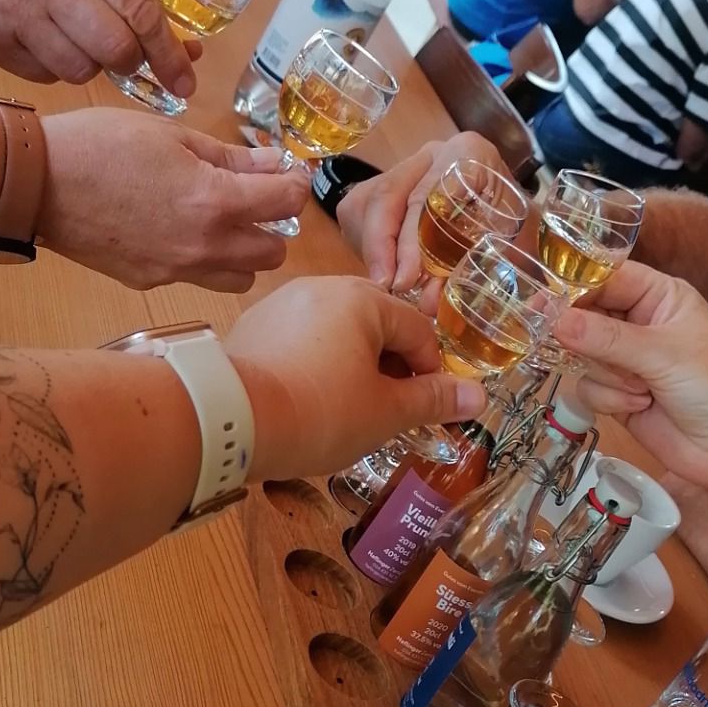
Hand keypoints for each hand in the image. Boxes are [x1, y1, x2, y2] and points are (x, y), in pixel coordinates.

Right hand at [0, 0, 196, 96]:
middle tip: (121, 53)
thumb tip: (181, 42)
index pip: (140, 9)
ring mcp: (14, 11)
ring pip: (81, 71)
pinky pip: (44, 77)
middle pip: (115, 50)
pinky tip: (37, 37)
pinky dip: (52, 67)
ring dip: (88, 65)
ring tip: (69, 35)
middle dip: (128, 62)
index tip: (185, 80)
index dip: (169, 52)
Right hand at [40, 113, 307, 291]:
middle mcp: (203, 246)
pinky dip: (202, 259)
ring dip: (243, 252)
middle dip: (274, 224)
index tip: (285, 171)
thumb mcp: (171, 134)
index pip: (287, 202)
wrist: (35, 182)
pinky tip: (178, 230)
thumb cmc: (100, 145)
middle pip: (273, 253)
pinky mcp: (150, 281)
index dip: (294, 182)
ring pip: (240, 278)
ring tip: (222, 221)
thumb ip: (230, 156)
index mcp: (214, 202)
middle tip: (256, 198)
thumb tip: (274, 163)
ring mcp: (176, 269)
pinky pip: (196, 278)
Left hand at [225, 278, 485, 479]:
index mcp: (362, 298)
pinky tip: (308, 404)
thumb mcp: (386, 412)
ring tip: (347, 412)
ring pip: (336, 334)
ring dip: (353, 368)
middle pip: (376, 326)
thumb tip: (479, 396)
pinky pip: (301, 344)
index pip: (417, 330)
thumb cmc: (321, 411)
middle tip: (388, 413)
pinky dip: (315, 368)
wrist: (227, 419)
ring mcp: (281, 304)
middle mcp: (320, 287)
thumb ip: (433, 400)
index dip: (431, 372)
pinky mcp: (252, 328)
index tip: (427, 408)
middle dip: (390, 368)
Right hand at [338, 131, 506, 290]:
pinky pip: (361, 211)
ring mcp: (408, 165)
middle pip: (388, 194)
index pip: (426, 195)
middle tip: (388, 288)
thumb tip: (442, 303)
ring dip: (371, 248)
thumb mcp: (513, 245)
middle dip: (381, 247)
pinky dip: (368, 246)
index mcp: (469, 154)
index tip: (407, 279)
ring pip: (368, 201)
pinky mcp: (390, 182)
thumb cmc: (518, 230)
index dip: (410, 241)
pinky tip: (382, 271)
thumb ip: (482, 271)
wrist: (514, 215)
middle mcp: (434, 153)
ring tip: (383, 285)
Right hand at [557, 260, 707, 490]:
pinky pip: (589, 387)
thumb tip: (553, 319)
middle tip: (562, 342)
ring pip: (583, 355)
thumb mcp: (664, 353)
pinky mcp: (619, 396)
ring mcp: (628, 361)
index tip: (541, 300)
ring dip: (607, 374)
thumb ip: (605, 337)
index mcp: (660, 296)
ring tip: (642, 389)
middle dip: (582, 335)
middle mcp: (641, 323)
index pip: (606, 278)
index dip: (574, 287)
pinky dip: (609, 398)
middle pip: (586, 316)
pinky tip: (640, 406)